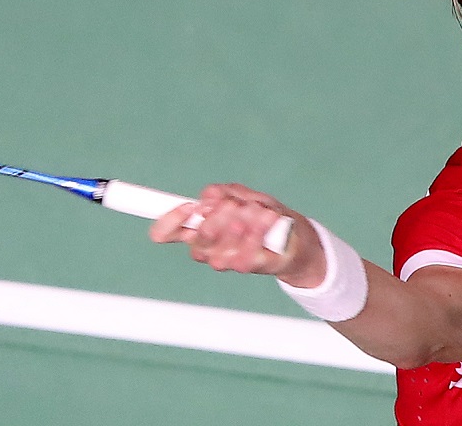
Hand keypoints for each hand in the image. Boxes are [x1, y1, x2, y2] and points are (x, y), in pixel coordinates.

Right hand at [147, 183, 325, 286]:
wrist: (296, 237)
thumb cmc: (264, 217)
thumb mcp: (244, 196)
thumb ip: (223, 193)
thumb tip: (209, 197)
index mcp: (199, 229)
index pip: (165, 232)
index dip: (168, 221)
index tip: (188, 207)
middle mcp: (208, 248)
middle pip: (196, 239)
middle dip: (215, 218)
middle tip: (233, 205)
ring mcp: (226, 260)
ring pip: (219, 248)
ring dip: (238, 223)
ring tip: (256, 209)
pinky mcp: (247, 268)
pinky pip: (243, 255)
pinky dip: (256, 233)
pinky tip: (267, 218)